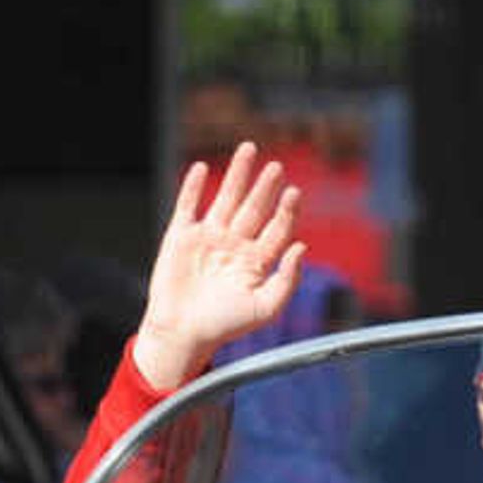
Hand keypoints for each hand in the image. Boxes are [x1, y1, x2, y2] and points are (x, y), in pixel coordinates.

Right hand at [130, 140, 304, 391]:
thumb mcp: (265, 308)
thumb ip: (287, 280)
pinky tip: (202, 168)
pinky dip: (193, 187)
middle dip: (265, 187)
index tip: (294, 192)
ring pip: (225, 198)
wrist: (182, 333)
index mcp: (255, 261)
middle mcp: (234, 245)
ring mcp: (207, 238)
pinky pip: (187, 206)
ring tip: (248, 149)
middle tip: (277, 166)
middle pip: (254, 208)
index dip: (286, 211)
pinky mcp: (180, 237)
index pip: (276, 229)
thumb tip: (302, 246)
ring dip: (237, 174)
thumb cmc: (224, 326)